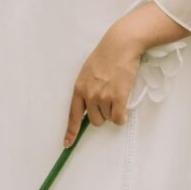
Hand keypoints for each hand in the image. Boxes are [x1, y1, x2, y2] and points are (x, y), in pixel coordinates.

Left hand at [63, 21, 142, 147]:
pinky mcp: (117, 98)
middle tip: (108, 101)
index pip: (73, 115)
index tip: (67, 144)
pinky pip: (119, 119)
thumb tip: (89, 106)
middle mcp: (89, 95)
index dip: (71, 131)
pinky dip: (122, 116)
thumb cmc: (106, 56)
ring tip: (117, 93)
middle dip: (102, 115)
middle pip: (95, 121)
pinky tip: (124, 106)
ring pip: (109, 119)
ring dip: (114, 112)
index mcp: (79, 88)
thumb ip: (86, 89)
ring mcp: (103, 97)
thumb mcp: (88, 72)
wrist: (120, 45)